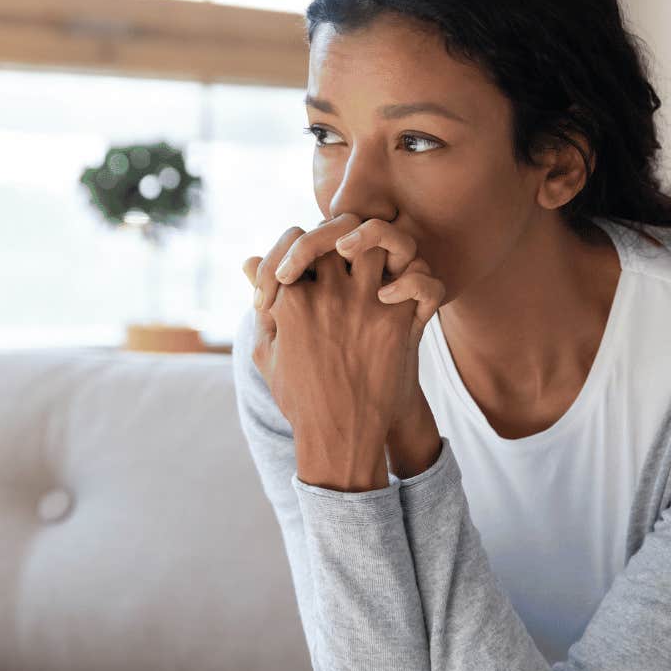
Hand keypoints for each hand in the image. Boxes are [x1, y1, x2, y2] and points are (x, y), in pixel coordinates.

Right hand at [240, 227, 417, 490]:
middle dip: (341, 234)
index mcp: (292, 299)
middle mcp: (330, 296)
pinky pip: (423, 281)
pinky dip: (419, 281)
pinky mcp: (402, 324)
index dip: (299, 245)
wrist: (339, 439)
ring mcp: (369, 306)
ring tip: (375, 266)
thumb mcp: (268, 350)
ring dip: (384, 247)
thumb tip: (247, 261)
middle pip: (339, 232)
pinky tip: (399, 295)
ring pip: (385, 243)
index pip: (295, 238)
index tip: (303, 269)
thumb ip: (262, 301)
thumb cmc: (299, 397)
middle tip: (344, 251)